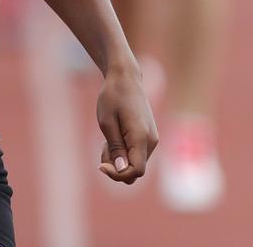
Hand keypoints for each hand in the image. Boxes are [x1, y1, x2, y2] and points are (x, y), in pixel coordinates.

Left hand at [96, 67, 158, 183]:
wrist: (125, 77)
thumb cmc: (113, 97)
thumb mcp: (107, 122)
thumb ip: (115, 147)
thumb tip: (121, 171)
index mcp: (141, 137)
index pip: (135, 170)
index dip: (117, 174)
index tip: (100, 165)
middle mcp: (151, 141)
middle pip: (136, 170)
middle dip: (117, 167)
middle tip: (103, 147)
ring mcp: (152, 139)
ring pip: (136, 164)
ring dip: (119, 159)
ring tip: (106, 140)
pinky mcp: (149, 136)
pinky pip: (137, 155)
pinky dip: (125, 153)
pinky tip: (115, 137)